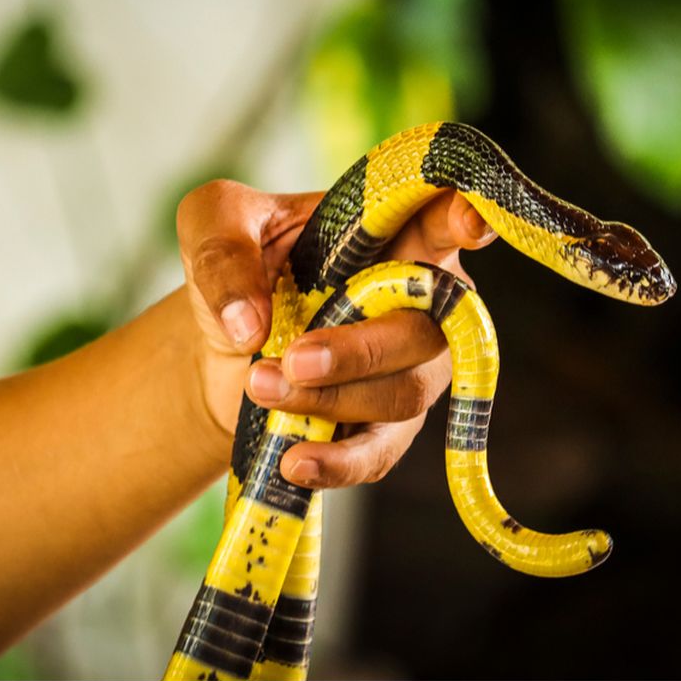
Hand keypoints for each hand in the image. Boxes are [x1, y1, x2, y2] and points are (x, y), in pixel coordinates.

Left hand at [177, 180, 496, 488]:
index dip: (465, 220)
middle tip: (293, 359)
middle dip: (360, 350)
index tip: (470, 226)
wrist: (218, 346)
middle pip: (426, 328)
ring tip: (260, 387)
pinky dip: (339, 462)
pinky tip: (295, 460)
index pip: (443, 218)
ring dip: (331, 399)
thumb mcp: (211, 225)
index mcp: (391, 230)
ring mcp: (410, 365)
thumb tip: (249, 323)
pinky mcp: (386, 424)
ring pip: (404, 393)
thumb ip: (223, 249)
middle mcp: (419, 297)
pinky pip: (380, 452)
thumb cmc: (235, 265)